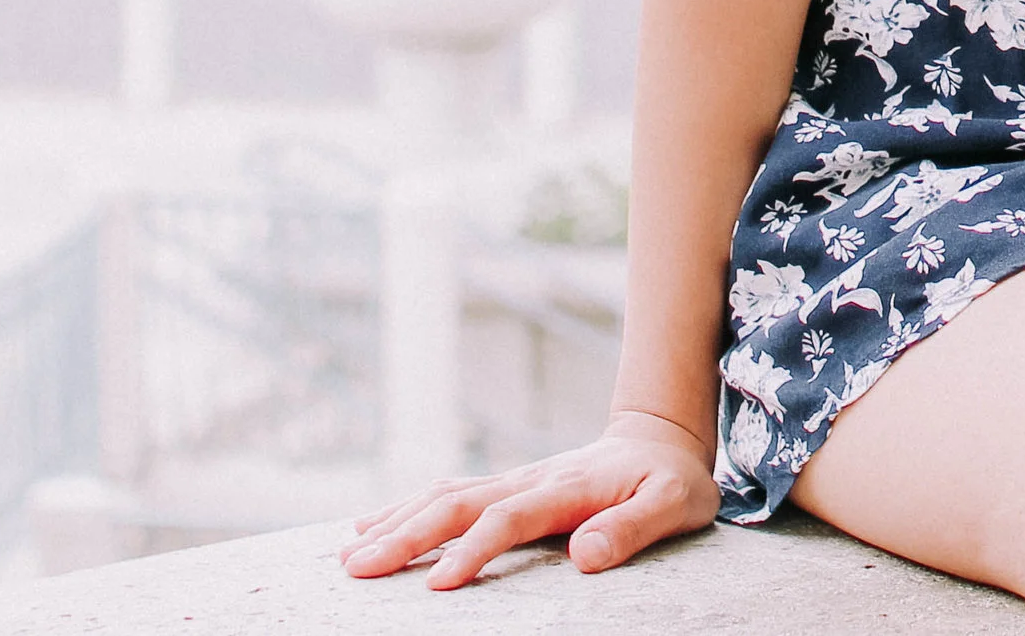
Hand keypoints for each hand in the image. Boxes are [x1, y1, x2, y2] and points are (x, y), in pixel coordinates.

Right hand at [338, 411, 720, 588]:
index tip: (439, 583)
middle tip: (358, 569)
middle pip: (461, 502)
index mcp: (569, 487)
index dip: (476, 548)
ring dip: (398, 521)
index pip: (512, 518)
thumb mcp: (675, 505)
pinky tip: (371, 526)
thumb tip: (585, 554)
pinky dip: (407, 507)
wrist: (662, 440)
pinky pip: (450, 493)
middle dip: (408, 535)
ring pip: (447, 495)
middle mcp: (532, 478)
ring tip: (349, 555)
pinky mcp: (507, 486)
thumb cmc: (672, 482)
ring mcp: (516, 479)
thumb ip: (634, 528)